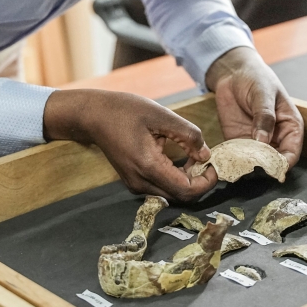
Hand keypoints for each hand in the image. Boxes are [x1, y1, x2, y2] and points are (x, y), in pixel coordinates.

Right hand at [43, 89, 218, 201]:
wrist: (93, 115)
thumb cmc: (125, 110)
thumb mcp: (161, 114)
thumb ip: (187, 135)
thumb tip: (206, 154)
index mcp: (148, 166)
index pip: (186, 190)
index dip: (206, 182)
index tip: (213, 165)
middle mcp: (140, 182)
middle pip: (180, 196)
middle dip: (198, 180)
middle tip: (204, 158)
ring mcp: (135, 184)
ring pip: (171, 193)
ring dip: (187, 179)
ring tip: (191, 155)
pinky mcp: (133, 181)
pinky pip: (161, 187)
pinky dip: (174, 177)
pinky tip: (177, 157)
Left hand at [205, 46, 303, 168]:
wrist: (233, 73)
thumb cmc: (256, 79)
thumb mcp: (263, 94)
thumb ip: (264, 116)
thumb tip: (263, 140)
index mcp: (290, 127)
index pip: (291, 153)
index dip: (283, 163)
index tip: (270, 167)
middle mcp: (276, 139)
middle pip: (274, 163)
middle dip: (263, 168)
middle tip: (249, 167)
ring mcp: (257, 142)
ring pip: (255, 164)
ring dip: (246, 167)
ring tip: (236, 164)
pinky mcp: (239, 142)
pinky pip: (238, 157)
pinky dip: (232, 161)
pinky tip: (225, 160)